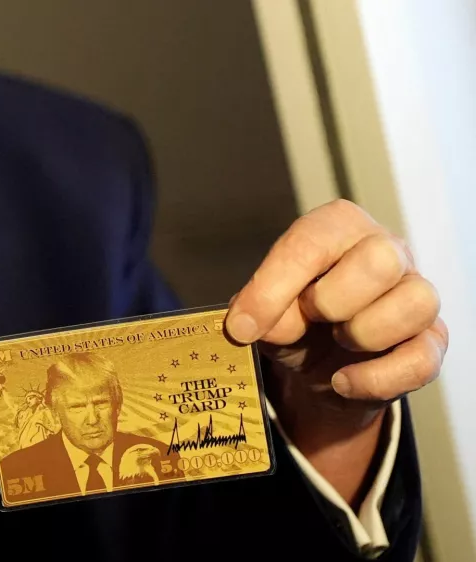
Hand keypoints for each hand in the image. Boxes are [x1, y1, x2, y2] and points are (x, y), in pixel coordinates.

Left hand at [225, 200, 447, 500]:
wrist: (322, 368)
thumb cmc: (295, 320)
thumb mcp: (263, 312)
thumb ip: (256, 310)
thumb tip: (251, 324)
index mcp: (338, 228)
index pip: (312, 242)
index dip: (273, 288)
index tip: (243, 327)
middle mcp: (387, 250)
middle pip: (381, 259)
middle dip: (333, 300)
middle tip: (312, 319)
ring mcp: (416, 293)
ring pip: (416, 302)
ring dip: (364, 333)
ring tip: (338, 342)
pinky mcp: (431, 340)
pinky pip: (422, 359)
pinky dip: (376, 379)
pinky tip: (345, 381)